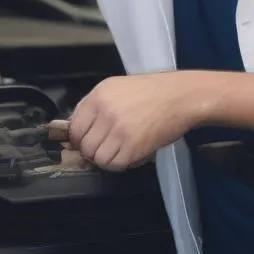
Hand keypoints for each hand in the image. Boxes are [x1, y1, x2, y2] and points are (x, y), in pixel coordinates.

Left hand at [68, 73, 203, 170]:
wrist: (179, 96)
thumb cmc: (149, 91)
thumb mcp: (115, 88)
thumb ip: (95, 105)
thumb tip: (79, 128)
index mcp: (98, 96)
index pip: (74, 127)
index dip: (78, 139)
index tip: (86, 141)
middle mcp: (105, 112)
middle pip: (84, 145)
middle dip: (91, 151)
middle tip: (103, 148)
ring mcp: (118, 130)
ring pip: (97, 158)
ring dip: (105, 159)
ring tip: (116, 152)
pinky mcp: (133, 146)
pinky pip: (115, 164)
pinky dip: (119, 164)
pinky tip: (127, 156)